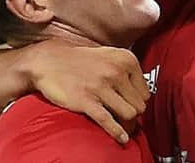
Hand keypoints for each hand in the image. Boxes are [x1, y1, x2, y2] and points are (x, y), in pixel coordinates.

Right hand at [20, 40, 149, 142]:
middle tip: (124, 116)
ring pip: (129, 114)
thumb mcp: (109, 55)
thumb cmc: (80, 60)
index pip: (145, 92)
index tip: (130, 105)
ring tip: (122, 126)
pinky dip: (117, 133)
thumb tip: (142, 92)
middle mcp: (116, 71)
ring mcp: (101, 86)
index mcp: (125, 59)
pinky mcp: (86, 100)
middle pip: (139, 105)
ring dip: (126, 124)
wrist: (49, 61)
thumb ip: (127, 70)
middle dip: (133, 113)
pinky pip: (108, 121)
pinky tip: (121, 138)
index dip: (137, 101)